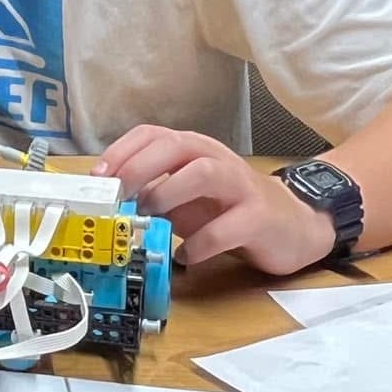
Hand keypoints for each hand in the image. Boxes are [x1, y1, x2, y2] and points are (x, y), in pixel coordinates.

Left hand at [93, 126, 335, 273]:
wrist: (292, 224)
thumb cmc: (227, 208)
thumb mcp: (184, 196)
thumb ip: (151, 193)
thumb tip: (108, 203)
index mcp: (193, 149)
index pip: (152, 134)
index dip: (121, 152)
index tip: (98, 178)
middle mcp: (215, 159)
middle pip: (174, 146)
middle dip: (138, 168)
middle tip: (118, 196)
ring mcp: (239, 187)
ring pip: (202, 173)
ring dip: (168, 194)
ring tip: (151, 217)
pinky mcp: (259, 218)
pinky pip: (225, 229)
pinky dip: (198, 246)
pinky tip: (185, 258)